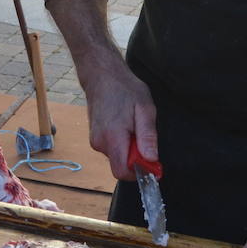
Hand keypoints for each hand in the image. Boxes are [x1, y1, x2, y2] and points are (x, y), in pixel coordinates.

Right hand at [81, 63, 157, 180]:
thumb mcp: (144, 109)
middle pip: (121, 166)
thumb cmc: (124, 89)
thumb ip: (147, 136)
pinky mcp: (95, 137)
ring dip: (128, 148)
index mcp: (113, 137)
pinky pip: (112, 149)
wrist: (101, 76)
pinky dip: (121, 143)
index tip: (151, 161)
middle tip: (142, 135)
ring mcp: (95, 140)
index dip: (139, 172)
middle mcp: (100, 142)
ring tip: (132, 125)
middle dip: (135, 158)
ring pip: (117, 157)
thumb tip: (151, 159)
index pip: (122, 172)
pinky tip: (123, 124)